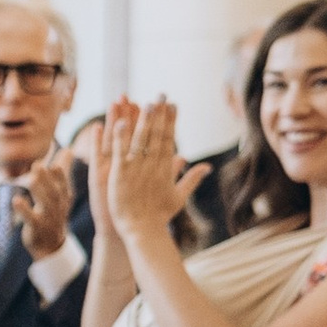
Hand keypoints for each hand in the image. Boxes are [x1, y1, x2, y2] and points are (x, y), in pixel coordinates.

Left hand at [12, 143, 73, 262]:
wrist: (51, 245)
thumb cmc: (54, 213)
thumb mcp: (60, 193)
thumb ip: (62, 171)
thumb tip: (68, 149)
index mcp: (63, 198)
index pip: (64, 184)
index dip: (61, 174)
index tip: (58, 159)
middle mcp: (58, 207)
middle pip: (54, 192)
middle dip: (47, 179)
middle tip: (37, 164)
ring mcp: (48, 219)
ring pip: (45, 205)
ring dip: (38, 191)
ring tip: (29, 179)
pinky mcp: (37, 228)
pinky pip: (31, 220)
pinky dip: (24, 210)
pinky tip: (16, 200)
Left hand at [97, 95, 207, 253]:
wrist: (143, 231)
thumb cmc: (158, 216)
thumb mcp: (179, 197)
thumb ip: (191, 178)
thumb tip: (207, 166)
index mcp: (165, 169)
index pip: (169, 140)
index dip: (171, 121)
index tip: (173, 104)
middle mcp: (153, 166)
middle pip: (157, 136)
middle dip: (159, 114)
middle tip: (161, 94)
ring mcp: (136, 170)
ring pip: (140, 141)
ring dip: (143, 121)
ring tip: (147, 102)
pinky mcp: (120, 175)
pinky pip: (120, 153)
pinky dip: (120, 138)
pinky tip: (120, 122)